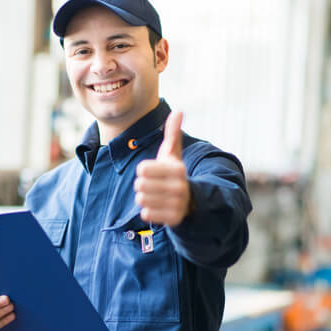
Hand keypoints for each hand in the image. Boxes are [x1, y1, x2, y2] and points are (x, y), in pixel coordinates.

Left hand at [134, 111, 191, 226]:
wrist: (190, 200)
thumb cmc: (174, 174)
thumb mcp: (173, 154)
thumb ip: (173, 133)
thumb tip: (178, 111)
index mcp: (177, 169)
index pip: (142, 169)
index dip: (144, 170)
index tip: (155, 172)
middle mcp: (179, 186)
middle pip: (139, 185)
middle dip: (143, 185)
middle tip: (155, 186)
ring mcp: (177, 204)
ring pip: (141, 199)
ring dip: (145, 198)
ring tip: (156, 196)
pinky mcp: (173, 219)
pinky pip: (146, 214)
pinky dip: (148, 211)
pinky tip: (158, 207)